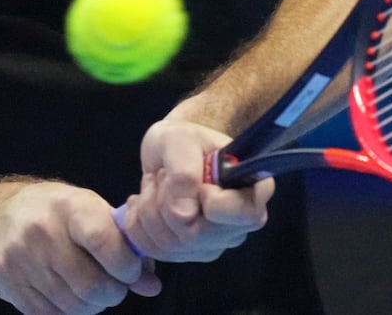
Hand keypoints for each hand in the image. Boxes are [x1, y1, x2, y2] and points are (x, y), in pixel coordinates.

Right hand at [0, 181, 161, 314]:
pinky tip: (66, 295)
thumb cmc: (55, 214)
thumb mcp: (90, 213)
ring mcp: (20, 258)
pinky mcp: (5, 281)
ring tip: (88, 289)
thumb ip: (123, 246)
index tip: (131, 272)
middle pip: (93, 285)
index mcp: (70, 206)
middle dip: (113, 293)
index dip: (127, 266)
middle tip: (113, 286)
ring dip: (91, 306)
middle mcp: (42, 230)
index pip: (104, 240)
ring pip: (73, 306)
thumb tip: (151, 285)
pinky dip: (66, 312)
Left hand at [117, 118, 274, 261]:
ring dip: (149, 209)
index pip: (246, 216)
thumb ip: (184, 173)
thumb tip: (184, 217)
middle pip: (197, 236)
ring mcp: (214, 243)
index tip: (198, 182)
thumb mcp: (181, 140)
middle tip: (163, 174)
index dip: (213, 203)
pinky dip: (138, 224)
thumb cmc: (184, 140)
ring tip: (154, 183)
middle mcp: (239, 224)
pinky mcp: (188, 253)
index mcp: (253, 191)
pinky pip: (155, 250)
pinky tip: (143, 201)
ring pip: (170, 245)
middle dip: (165, 201)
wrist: (170, 151)